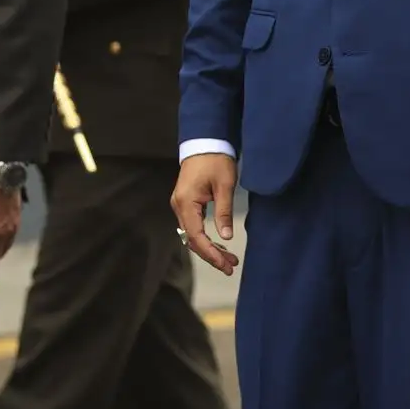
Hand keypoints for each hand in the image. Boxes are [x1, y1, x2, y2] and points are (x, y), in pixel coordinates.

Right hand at [171, 153, 239, 276]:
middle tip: (230, 266)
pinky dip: (205, 238)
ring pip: (192, 235)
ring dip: (209, 248)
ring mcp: (180, 205)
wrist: (205, 142)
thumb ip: (224, 212)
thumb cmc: (216, 160)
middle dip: (211, 255)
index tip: (226, 264)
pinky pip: (192, 226)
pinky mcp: (185, 203)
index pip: (196, 236)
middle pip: (192, 239)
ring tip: (228, 259)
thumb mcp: (225, 186)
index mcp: (186, 203)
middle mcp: (179, 206)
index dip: (211, 253)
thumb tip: (226, 237)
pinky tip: (218, 245)